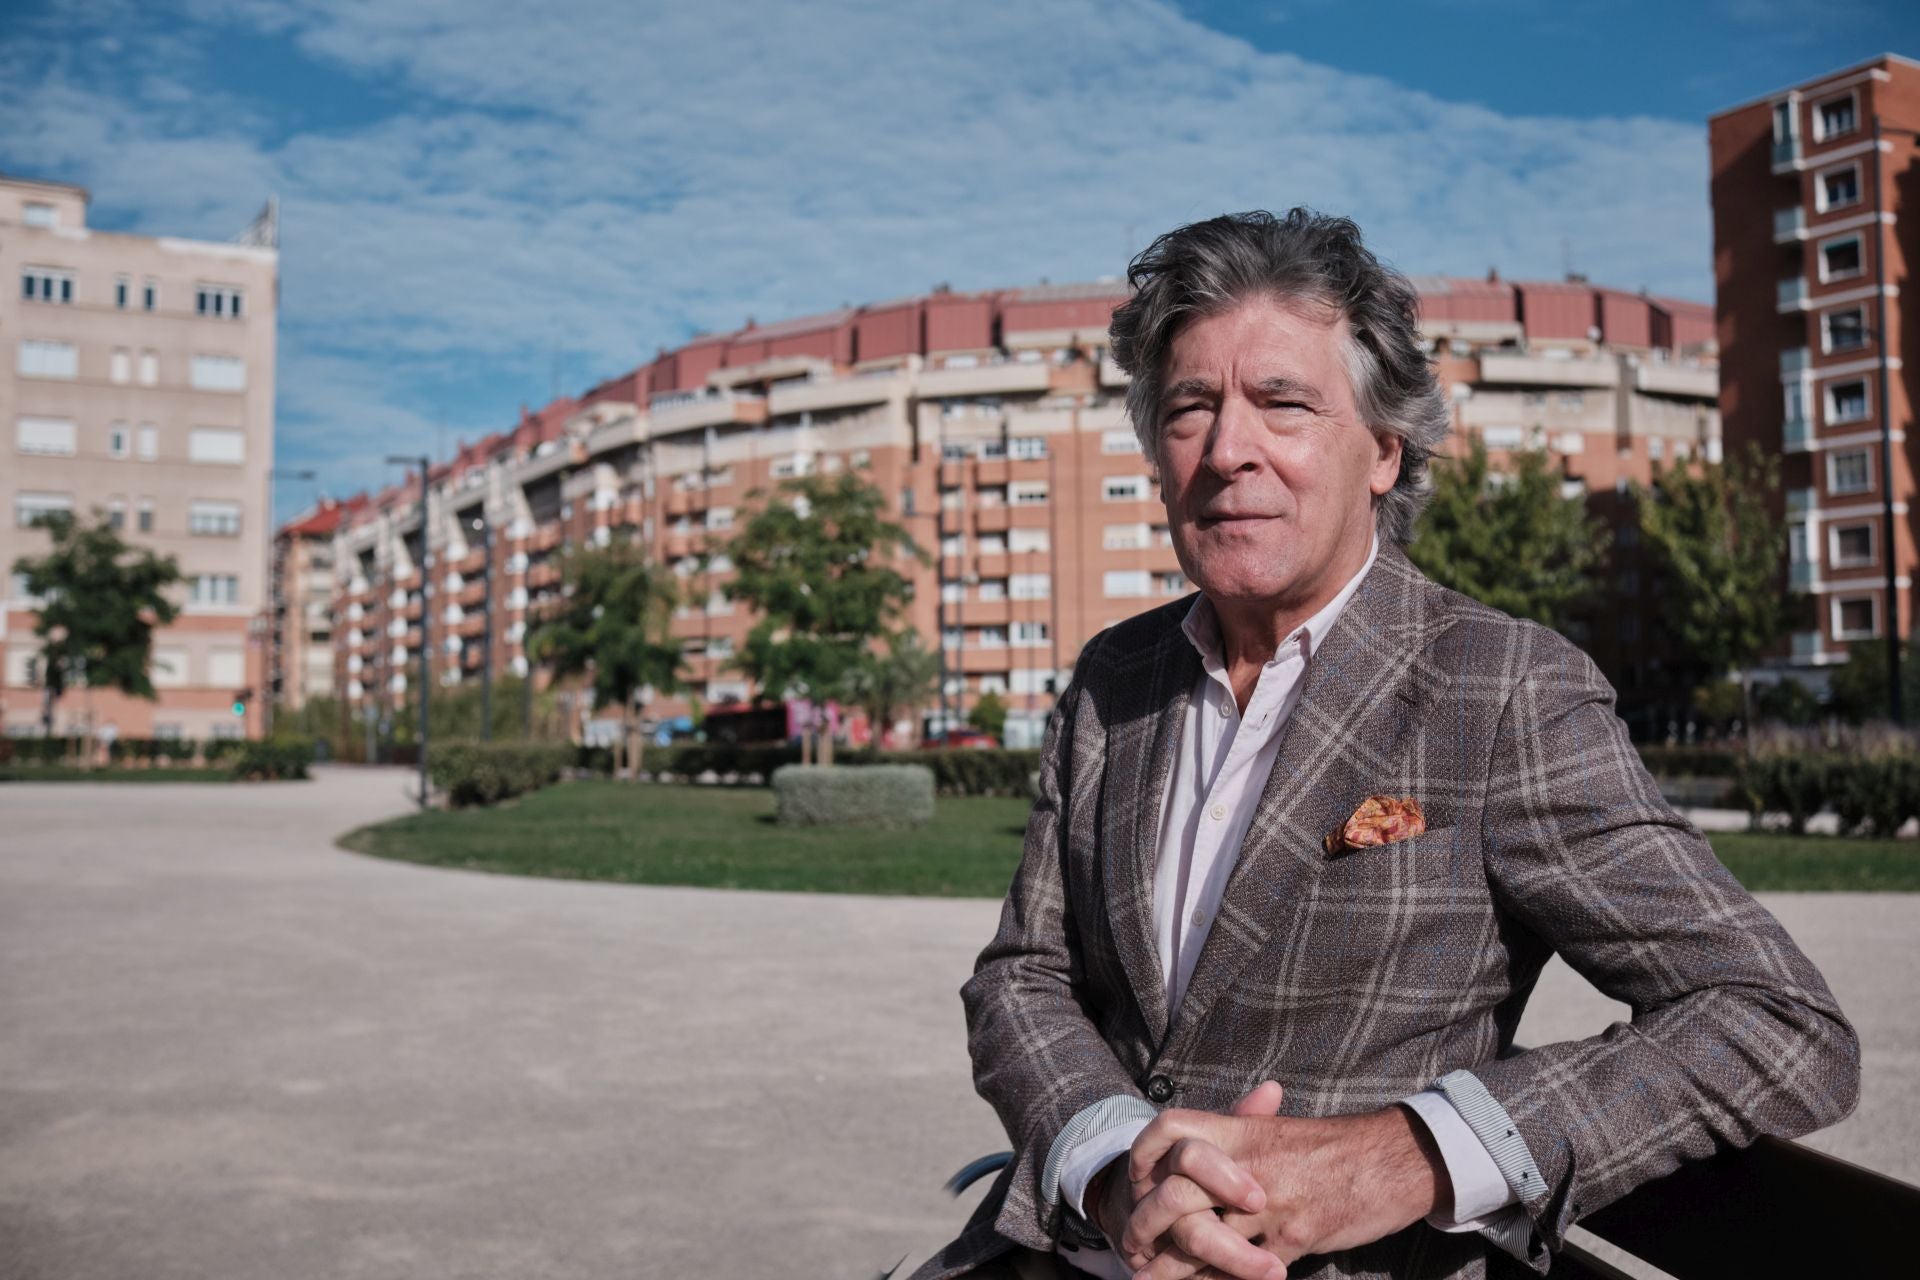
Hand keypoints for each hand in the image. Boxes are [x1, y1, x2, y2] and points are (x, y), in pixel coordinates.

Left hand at [1120, 1086, 1449, 1279]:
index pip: (1171, 1131)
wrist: (1393, 1157)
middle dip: (1147, 1226)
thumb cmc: (1336, 1147)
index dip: (1144, 1154)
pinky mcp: (1295, 1239)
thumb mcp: (1280, 1131)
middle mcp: (1248, 1165)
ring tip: (1152, 1279)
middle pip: (1175, 1195)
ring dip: (1173, 1269)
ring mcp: (1270, 1204)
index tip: (1134, 1181)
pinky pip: (1245, 1271)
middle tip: (1133, 1248)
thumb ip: (1241, 1136)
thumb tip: (1198, 1151)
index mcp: (1242, 1130)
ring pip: (1204, 1240)